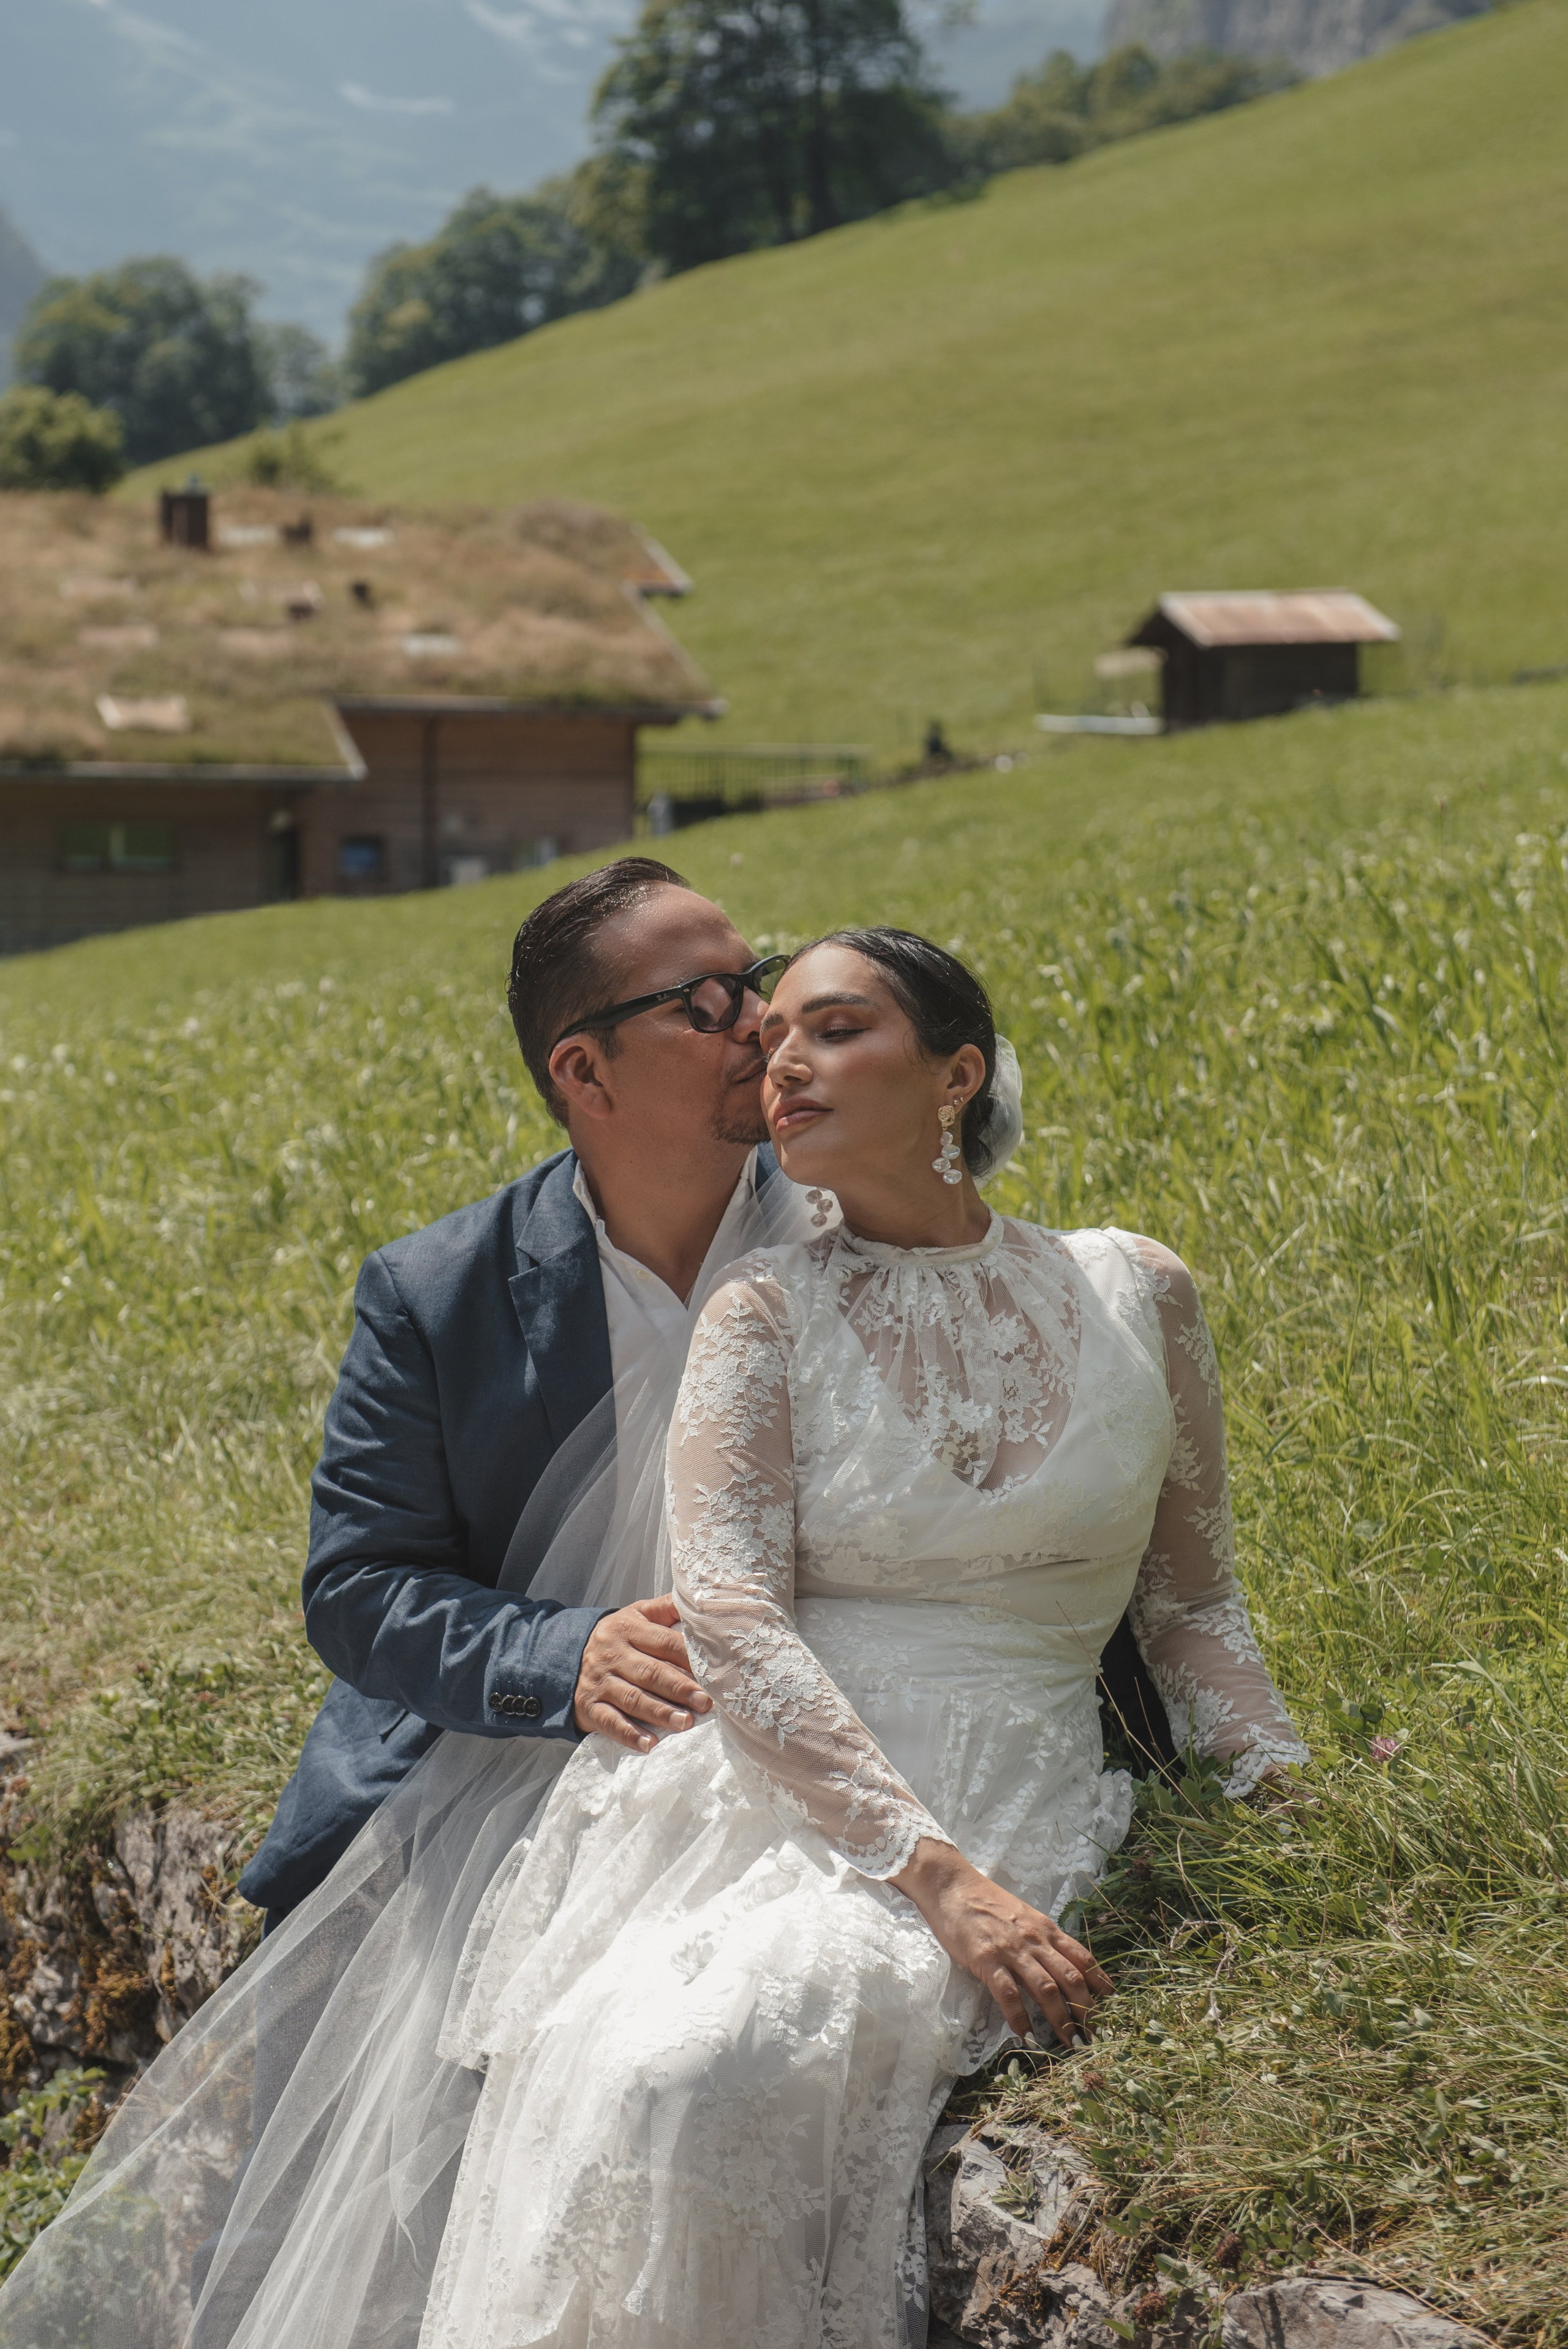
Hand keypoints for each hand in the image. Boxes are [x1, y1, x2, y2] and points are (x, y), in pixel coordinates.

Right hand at [573, 1595, 712, 1752]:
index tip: (714, 1672)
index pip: (665, 1642)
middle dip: (680, 1688)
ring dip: (660, 1712)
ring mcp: (600, 1681)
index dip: (689, 1658)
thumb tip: (702, 1604)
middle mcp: (613, 1653)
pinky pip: (609, 1722)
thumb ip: (667, 1608)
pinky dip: (629, 1734)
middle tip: (706, 1702)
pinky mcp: (589, 1706)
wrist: (567, 1657)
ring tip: (686, 1723)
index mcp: (630, 1628)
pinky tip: (649, 1744)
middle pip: (651, 1672)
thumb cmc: (619, 1637)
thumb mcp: (638, 1614)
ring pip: (632, 1698)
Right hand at [893, 1838, 1111, 2043]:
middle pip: (1070, 1978)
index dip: (1099, 1982)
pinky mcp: (986, 1959)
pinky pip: (1008, 1993)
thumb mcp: (1024, 1917)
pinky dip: (1019, 2016)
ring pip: (1046, 1988)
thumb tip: (1060, 1966)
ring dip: (1060, 2018)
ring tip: (1069, 2042)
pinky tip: (1025, 2034)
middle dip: (1085, 2009)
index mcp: (1046, 1929)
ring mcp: (1011, 1950)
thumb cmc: (987, 1903)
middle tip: (1093, 2035)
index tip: (1111, 2005)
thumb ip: (1042, 1940)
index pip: (1082, 1958)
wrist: (953, 1886)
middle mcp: (1035, 1940)